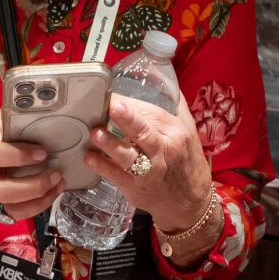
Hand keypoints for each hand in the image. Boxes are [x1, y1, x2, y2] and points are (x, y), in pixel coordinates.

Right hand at [0, 111, 65, 220]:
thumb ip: (16, 123)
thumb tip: (46, 123)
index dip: (20, 156)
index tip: (42, 152)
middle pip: (2, 191)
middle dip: (34, 186)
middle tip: (55, 173)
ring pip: (11, 209)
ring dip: (40, 200)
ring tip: (58, 183)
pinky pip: (17, 214)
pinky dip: (38, 206)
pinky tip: (52, 192)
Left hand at [82, 94, 214, 236]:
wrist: (189, 201)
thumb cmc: (185, 162)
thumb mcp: (186, 131)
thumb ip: (171, 107)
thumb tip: (159, 78)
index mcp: (175, 133)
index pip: (151, 114)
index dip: (129, 105)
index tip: (113, 95)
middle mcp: (162, 152)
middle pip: (143, 132)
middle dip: (127, 119)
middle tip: (111, 107)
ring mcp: (148, 172)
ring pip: (128, 156)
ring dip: (110, 145)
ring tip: (96, 134)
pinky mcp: (135, 187)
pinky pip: (116, 176)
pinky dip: (102, 167)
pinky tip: (89, 158)